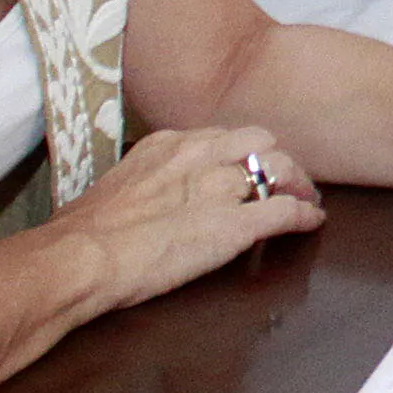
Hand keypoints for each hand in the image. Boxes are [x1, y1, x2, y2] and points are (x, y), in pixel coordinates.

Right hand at [59, 123, 320, 312]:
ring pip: (278, 169)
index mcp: (166, 145)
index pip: (220, 136)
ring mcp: (220, 188)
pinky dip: (303, 215)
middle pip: (258, 142)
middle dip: (274, 159)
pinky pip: (284, 211)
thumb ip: (143, 183)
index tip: (242, 166)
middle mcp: (198, 156)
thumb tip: (145, 200)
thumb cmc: (84, 233)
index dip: (238, 153)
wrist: (80, 256)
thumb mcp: (116, 188)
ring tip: (305, 197)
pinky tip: (311, 221)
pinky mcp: (235, 225)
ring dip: (296, 184)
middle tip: (284, 179)